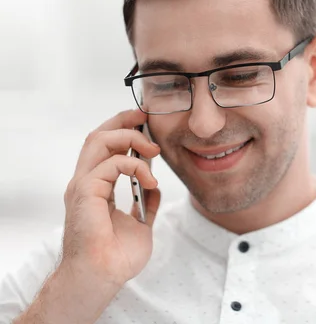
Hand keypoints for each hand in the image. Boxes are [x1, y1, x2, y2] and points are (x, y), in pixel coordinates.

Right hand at [61, 109, 161, 286]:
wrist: (104, 275)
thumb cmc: (116, 257)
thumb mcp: (139, 223)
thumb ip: (144, 204)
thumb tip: (154, 188)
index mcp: (96, 187)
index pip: (104, 147)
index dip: (123, 128)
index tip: (145, 122)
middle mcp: (86, 182)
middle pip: (98, 135)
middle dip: (124, 120)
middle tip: (147, 118)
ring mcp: (84, 185)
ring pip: (99, 140)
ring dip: (129, 137)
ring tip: (153, 149)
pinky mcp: (86, 191)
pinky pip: (111, 164)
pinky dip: (135, 166)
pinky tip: (150, 180)